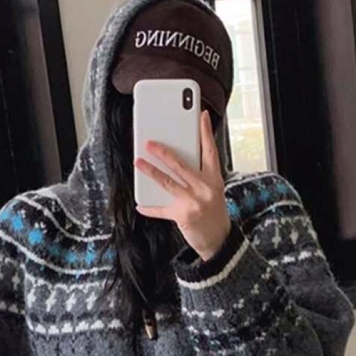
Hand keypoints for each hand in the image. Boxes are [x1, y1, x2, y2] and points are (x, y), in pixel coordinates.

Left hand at [134, 109, 230, 260]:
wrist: (218, 240)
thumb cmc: (212, 211)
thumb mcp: (212, 190)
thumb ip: (199, 175)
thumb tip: (176, 159)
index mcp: (214, 179)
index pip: (210, 151)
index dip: (206, 132)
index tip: (202, 115)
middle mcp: (205, 189)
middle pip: (182, 165)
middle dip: (164, 152)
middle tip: (149, 142)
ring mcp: (193, 203)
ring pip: (168, 182)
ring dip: (150, 171)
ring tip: (138, 162)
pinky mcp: (183, 216)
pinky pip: (161, 209)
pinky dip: (149, 207)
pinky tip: (140, 204)